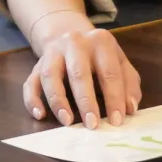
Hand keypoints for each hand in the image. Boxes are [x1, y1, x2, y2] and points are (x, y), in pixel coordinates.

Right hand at [22, 12, 141, 129]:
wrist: (72, 37)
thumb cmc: (101, 58)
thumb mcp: (120, 63)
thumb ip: (129, 84)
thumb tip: (131, 108)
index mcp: (100, 41)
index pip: (109, 72)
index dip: (114, 98)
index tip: (117, 120)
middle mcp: (74, 43)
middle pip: (78, 73)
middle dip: (86, 101)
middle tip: (92, 125)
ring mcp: (53, 53)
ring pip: (50, 76)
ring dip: (58, 100)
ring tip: (67, 121)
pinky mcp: (37, 65)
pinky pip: (30, 82)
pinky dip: (32, 100)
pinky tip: (40, 114)